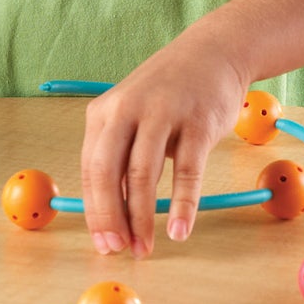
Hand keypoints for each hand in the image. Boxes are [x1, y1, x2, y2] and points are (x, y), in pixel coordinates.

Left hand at [78, 30, 249, 256]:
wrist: (213, 53)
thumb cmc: (169, 93)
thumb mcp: (132, 115)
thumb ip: (119, 156)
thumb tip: (110, 213)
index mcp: (103, 113)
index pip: (91, 170)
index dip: (94, 211)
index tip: (103, 243)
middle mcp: (126, 110)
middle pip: (108, 172)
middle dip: (110, 218)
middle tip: (119, 250)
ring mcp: (162, 114)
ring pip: (142, 174)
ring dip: (142, 218)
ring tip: (146, 246)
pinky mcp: (197, 122)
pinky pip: (187, 170)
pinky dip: (182, 204)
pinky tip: (179, 230)